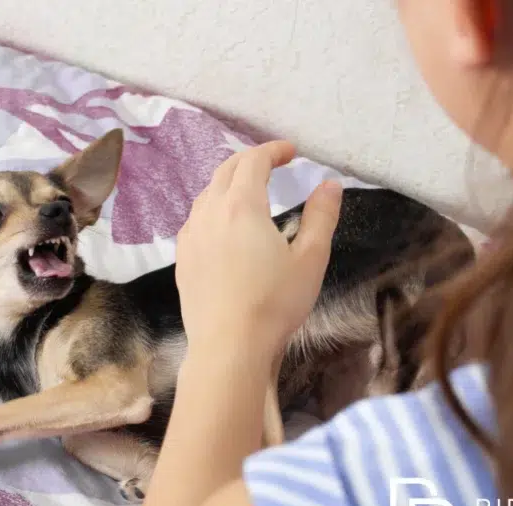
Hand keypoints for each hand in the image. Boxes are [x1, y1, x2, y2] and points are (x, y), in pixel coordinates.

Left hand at [175, 141, 342, 360]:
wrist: (228, 347)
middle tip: (273, 163)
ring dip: (229, 182)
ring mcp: (191, 236)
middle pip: (226, 171)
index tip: (291, 151)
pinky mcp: (182, 259)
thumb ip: (321, 217)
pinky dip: (213, 208)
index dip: (273, 151)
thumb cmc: (274, 303)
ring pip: (207, 194)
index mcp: (241, 205)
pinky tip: (223, 225)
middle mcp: (209, 213)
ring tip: (249, 190)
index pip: (254, 161)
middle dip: (251, 160)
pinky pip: (196, 219)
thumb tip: (329, 185)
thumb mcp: (310, 259)